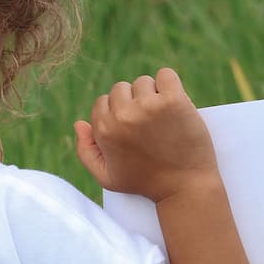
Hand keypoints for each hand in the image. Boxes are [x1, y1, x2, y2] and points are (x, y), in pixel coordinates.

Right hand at [73, 66, 220, 203]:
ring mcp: (148, 106)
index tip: (133, 128)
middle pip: (121, 88)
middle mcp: (123, 116)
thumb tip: (79, 123)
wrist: (184, 187)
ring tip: (163, 116)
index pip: (102, 102)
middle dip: (133, 102)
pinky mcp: (173, 100)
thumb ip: (86, 151)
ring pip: (143, 82)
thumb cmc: (145, 183)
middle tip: (149, 123)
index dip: (118, 113)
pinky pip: (165, 75)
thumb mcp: (106, 177)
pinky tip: (174, 102)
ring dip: (152, 94)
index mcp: (104, 130)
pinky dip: (169, 84)